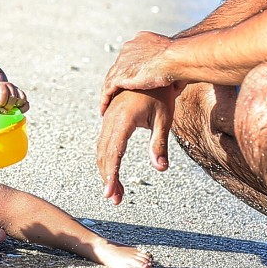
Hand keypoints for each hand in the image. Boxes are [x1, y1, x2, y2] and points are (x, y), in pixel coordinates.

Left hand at [0, 80, 27, 111]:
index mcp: (0, 86)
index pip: (4, 92)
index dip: (2, 101)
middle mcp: (10, 86)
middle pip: (13, 97)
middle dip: (8, 106)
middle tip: (2, 110)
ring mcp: (17, 91)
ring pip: (21, 99)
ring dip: (15, 107)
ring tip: (8, 110)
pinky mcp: (23, 98)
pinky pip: (26, 104)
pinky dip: (22, 110)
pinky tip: (16, 111)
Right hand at [96, 88, 172, 204]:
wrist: (154, 68)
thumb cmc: (161, 94)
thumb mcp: (164, 119)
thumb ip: (159, 144)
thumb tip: (160, 168)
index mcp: (122, 120)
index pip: (113, 154)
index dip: (111, 176)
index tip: (111, 194)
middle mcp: (111, 119)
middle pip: (104, 154)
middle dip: (108, 178)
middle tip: (115, 199)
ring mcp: (108, 117)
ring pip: (102, 149)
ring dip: (106, 170)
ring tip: (116, 191)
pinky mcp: (110, 117)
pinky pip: (104, 140)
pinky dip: (107, 158)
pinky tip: (113, 170)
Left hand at [100, 32, 177, 110]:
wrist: (177, 57)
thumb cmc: (183, 61)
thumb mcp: (174, 64)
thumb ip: (170, 73)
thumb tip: (174, 87)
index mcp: (142, 40)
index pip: (131, 57)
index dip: (130, 69)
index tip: (131, 81)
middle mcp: (130, 48)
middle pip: (119, 67)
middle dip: (118, 81)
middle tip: (116, 95)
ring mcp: (123, 61)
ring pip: (110, 78)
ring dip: (108, 92)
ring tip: (106, 106)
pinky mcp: (120, 74)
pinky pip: (107, 89)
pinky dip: (105, 100)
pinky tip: (104, 110)